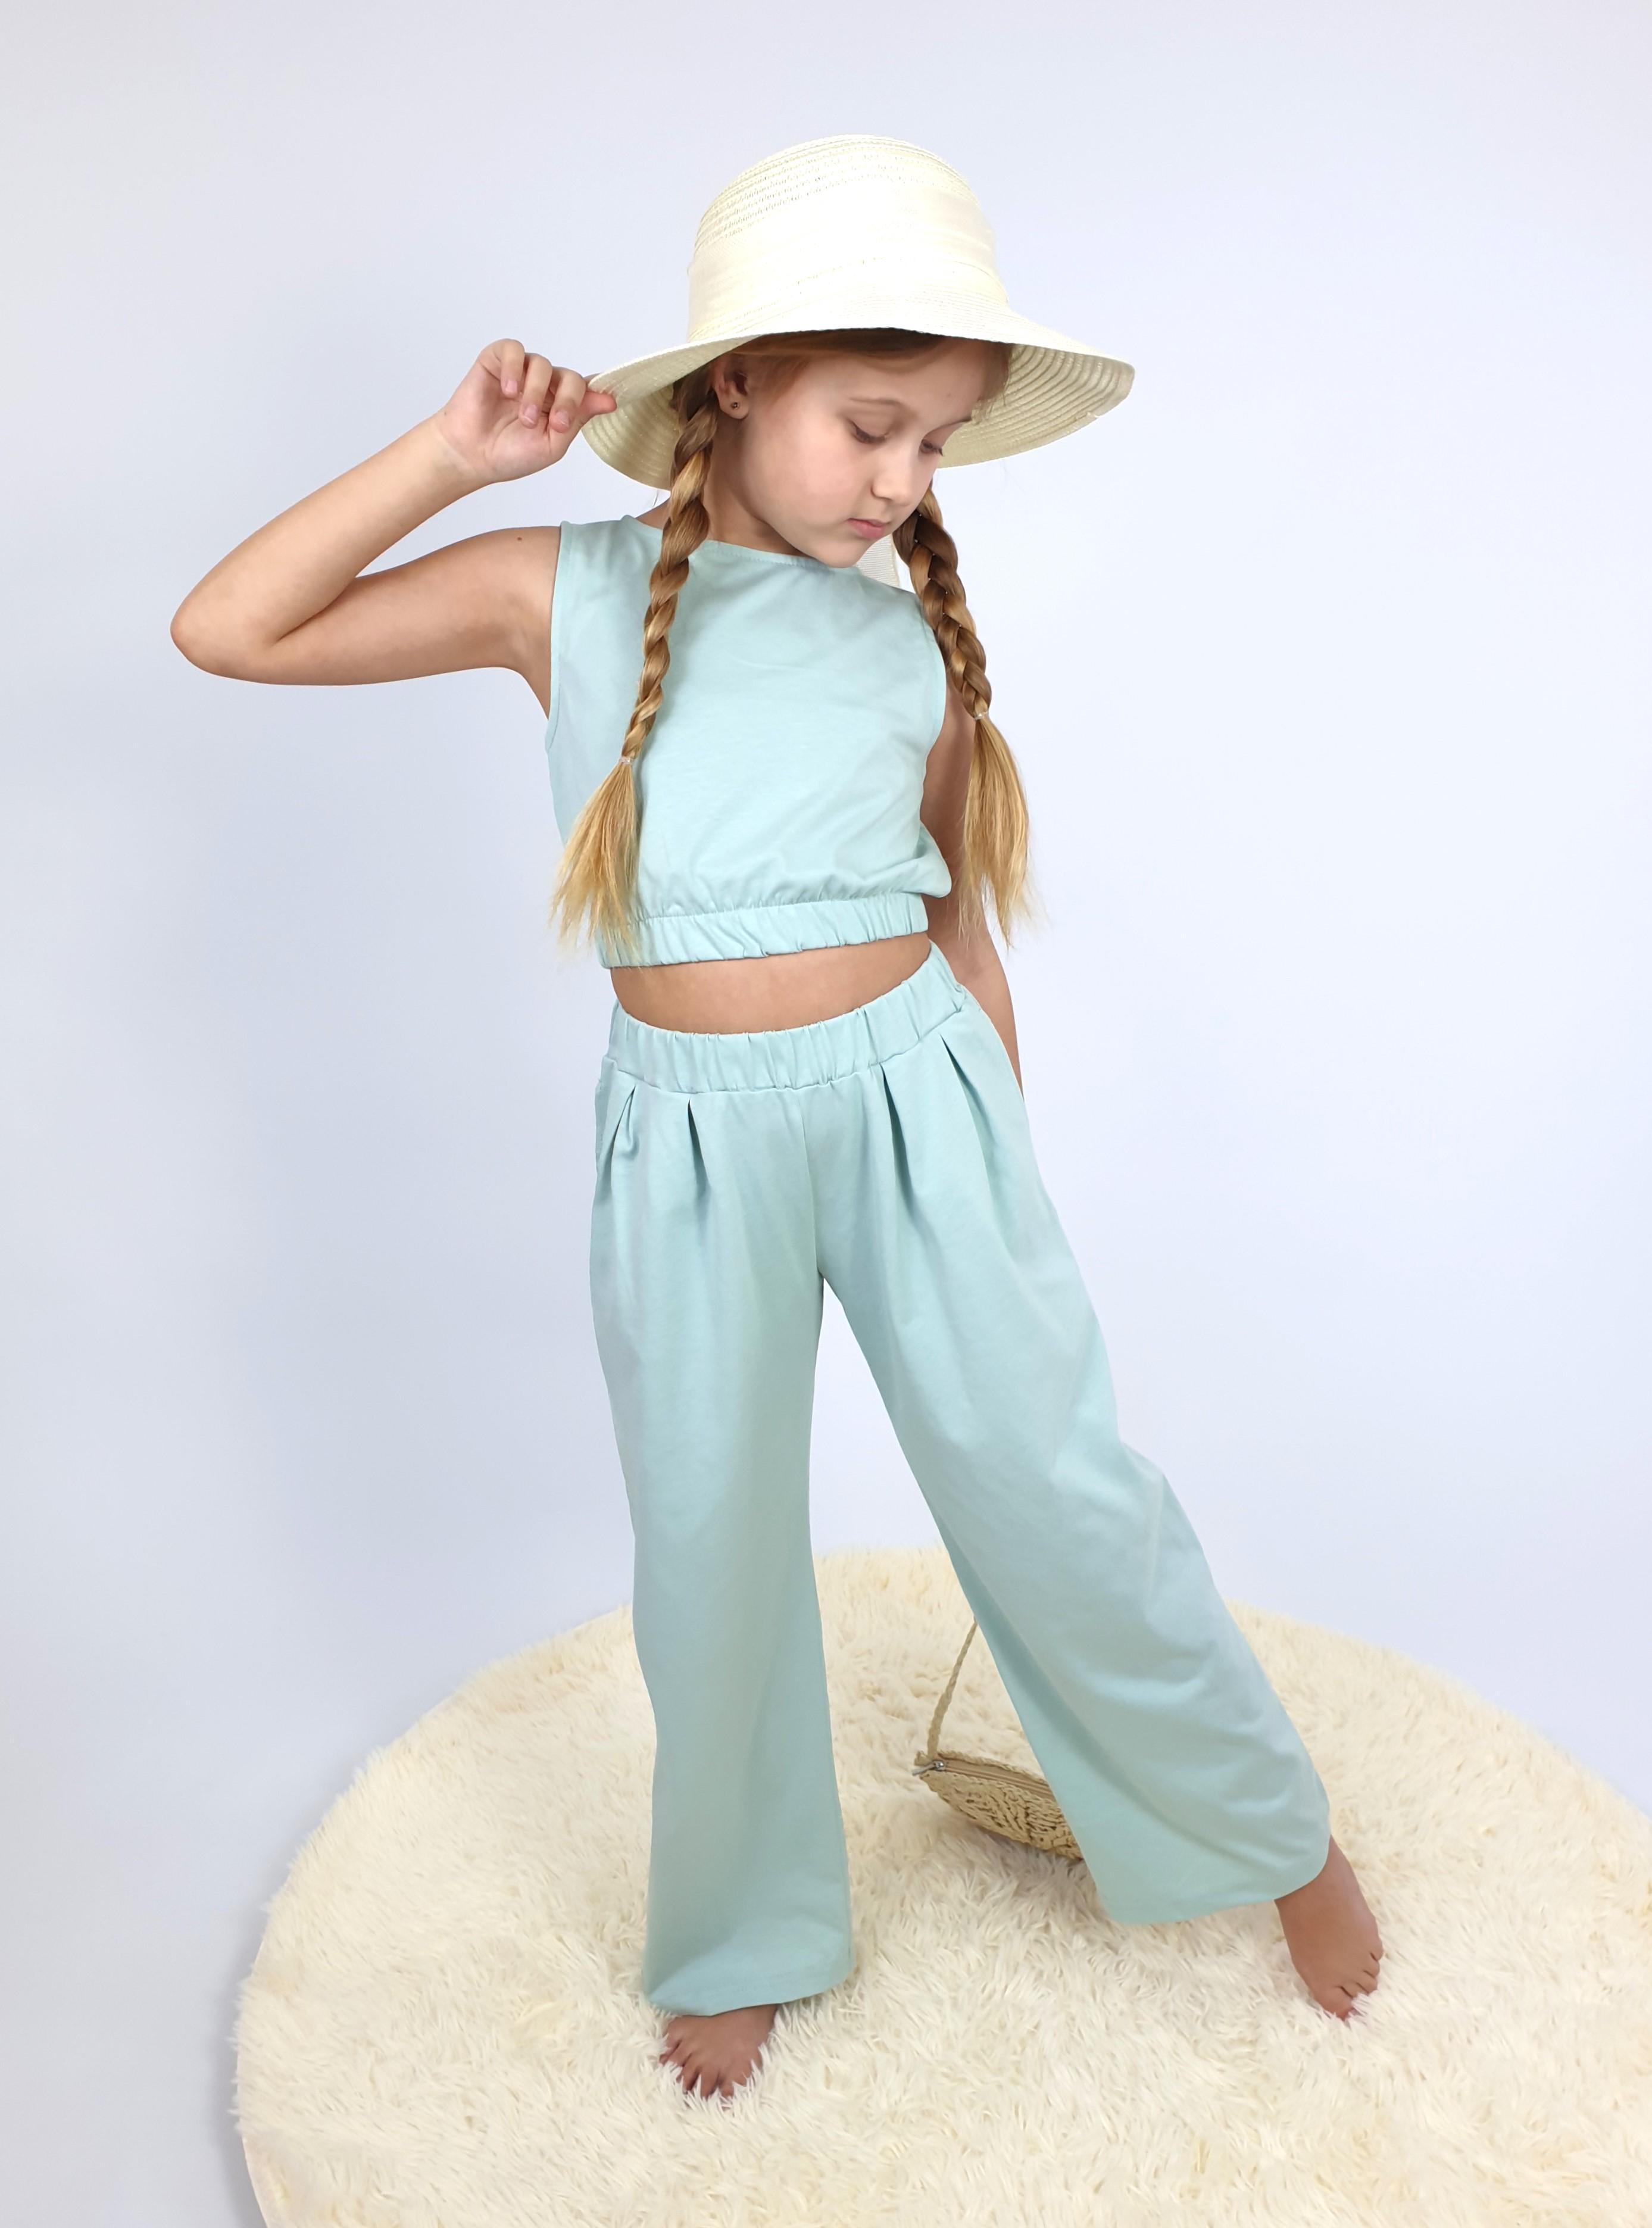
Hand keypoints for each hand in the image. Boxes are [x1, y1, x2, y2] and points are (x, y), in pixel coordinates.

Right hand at [428, 338, 617, 483]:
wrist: (472, 454)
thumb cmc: (510, 453)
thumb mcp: (553, 444)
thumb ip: (579, 419)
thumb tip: (609, 400)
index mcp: (561, 404)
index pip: (586, 390)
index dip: (597, 393)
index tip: (609, 403)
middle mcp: (545, 384)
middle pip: (571, 378)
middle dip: (568, 401)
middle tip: (556, 424)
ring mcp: (522, 370)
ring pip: (543, 366)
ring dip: (536, 394)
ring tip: (525, 418)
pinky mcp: (498, 359)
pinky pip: (514, 350)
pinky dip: (515, 369)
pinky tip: (509, 390)